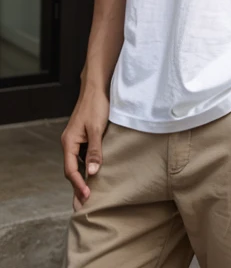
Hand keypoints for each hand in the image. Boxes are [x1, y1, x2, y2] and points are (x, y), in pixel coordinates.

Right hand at [61, 86, 109, 210]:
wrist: (96, 88)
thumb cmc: (96, 105)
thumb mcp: (97, 128)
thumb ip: (95, 150)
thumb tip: (92, 171)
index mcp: (69, 142)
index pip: (71, 170)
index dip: (78, 184)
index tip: (87, 196)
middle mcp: (70, 143)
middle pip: (72, 170)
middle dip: (78, 187)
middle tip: (83, 206)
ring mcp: (76, 140)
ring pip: (77, 164)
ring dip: (83, 178)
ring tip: (89, 195)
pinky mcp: (84, 137)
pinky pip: (83, 156)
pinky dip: (87, 167)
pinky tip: (94, 174)